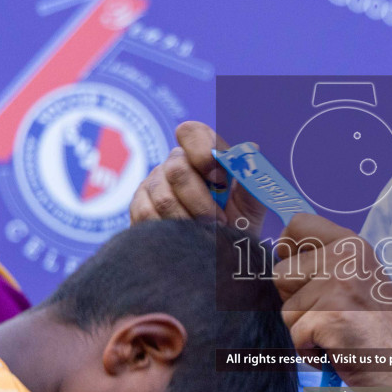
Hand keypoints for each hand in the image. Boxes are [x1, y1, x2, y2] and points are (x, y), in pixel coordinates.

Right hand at [129, 122, 266, 236]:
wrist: (218, 259)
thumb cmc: (237, 226)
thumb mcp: (251, 205)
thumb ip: (252, 179)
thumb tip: (252, 148)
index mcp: (203, 154)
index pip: (192, 133)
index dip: (204, 152)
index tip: (221, 180)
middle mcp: (175, 163)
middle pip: (178, 170)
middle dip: (202, 201)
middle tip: (219, 222)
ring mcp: (153, 183)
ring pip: (163, 198)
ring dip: (188, 221)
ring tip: (205, 235)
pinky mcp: (139, 206)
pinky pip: (146, 215)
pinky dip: (170, 232)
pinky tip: (184, 240)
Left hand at [275, 214, 391, 391]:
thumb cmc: (377, 326)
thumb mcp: (358, 277)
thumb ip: (325, 262)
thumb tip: (280, 254)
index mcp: (351, 244)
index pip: (298, 225)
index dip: (288, 250)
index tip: (300, 273)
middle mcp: (345, 258)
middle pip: (281, 273)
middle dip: (296, 302)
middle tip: (329, 314)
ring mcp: (338, 286)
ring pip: (286, 309)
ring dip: (304, 329)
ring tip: (336, 333)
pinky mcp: (329, 316)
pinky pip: (295, 336)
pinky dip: (310, 350)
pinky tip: (337, 348)